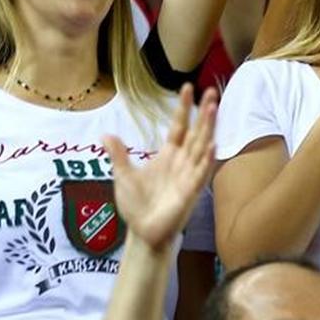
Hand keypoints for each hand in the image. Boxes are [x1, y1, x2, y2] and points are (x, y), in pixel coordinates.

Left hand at [104, 85, 217, 252]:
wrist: (142, 232)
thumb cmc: (136, 205)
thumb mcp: (123, 175)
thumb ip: (118, 155)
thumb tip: (106, 135)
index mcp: (168, 156)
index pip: (179, 127)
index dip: (184, 108)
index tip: (188, 87)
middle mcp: (182, 162)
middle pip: (196, 132)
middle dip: (204, 112)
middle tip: (211, 91)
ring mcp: (188, 176)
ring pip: (201, 147)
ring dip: (208, 128)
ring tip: (213, 108)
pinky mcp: (189, 193)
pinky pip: (200, 174)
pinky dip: (206, 160)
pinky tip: (212, 145)